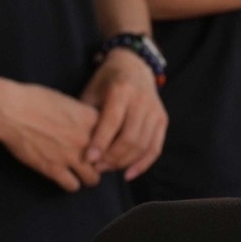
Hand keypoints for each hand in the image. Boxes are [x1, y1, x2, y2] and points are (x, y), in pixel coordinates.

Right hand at [0, 77, 100, 190]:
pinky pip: (72, 186)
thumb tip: (92, 125)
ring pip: (93, 179)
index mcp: (92, 121)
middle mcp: (87, 141)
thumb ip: (85, 117)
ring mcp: (71, 157)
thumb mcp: (69, 101)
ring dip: (88, 176)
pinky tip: (65, 177)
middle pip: (107, 161)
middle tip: (93, 162)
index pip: (114, 139)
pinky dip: (70, 184)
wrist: (10, 109)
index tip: (103, 146)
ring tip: (81, 173)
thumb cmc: (35, 99)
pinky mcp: (54, 169)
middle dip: (101, 163)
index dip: (108, 144)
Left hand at [81, 48, 167, 180]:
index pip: (112, 123)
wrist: (134, 66)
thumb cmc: (107, 81)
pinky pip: (155, 148)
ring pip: (143, 146)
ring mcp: (155, 112)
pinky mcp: (162, 121)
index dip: (100, 143)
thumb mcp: (93, 91)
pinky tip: (128, 174)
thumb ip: (88, 115)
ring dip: (125, 162)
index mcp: (122, 92)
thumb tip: (77, 144)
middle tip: (96, 167)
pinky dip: (142, 164)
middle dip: (112, 156)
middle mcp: (142, 102)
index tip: (88, 159)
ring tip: (108, 169)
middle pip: (130, 138)